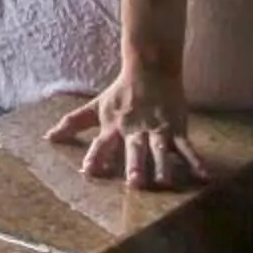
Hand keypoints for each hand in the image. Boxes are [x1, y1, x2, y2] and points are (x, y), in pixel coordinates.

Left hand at [45, 66, 208, 189]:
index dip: (95, 156)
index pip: (102, 144)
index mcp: (114, 126)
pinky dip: (196, 162)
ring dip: (163, 166)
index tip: (88, 172)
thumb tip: (47, 137)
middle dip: (135, 165)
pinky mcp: (176, 128)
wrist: (150, 68)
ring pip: (161, 149)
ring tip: (165, 183)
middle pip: (134, 149)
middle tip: (135, 183)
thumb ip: (73, 123)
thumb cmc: (121, 92)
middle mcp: (135, 130)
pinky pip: (187, 147)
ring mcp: (158, 129)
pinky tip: (204, 177)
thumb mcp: (95, 107)